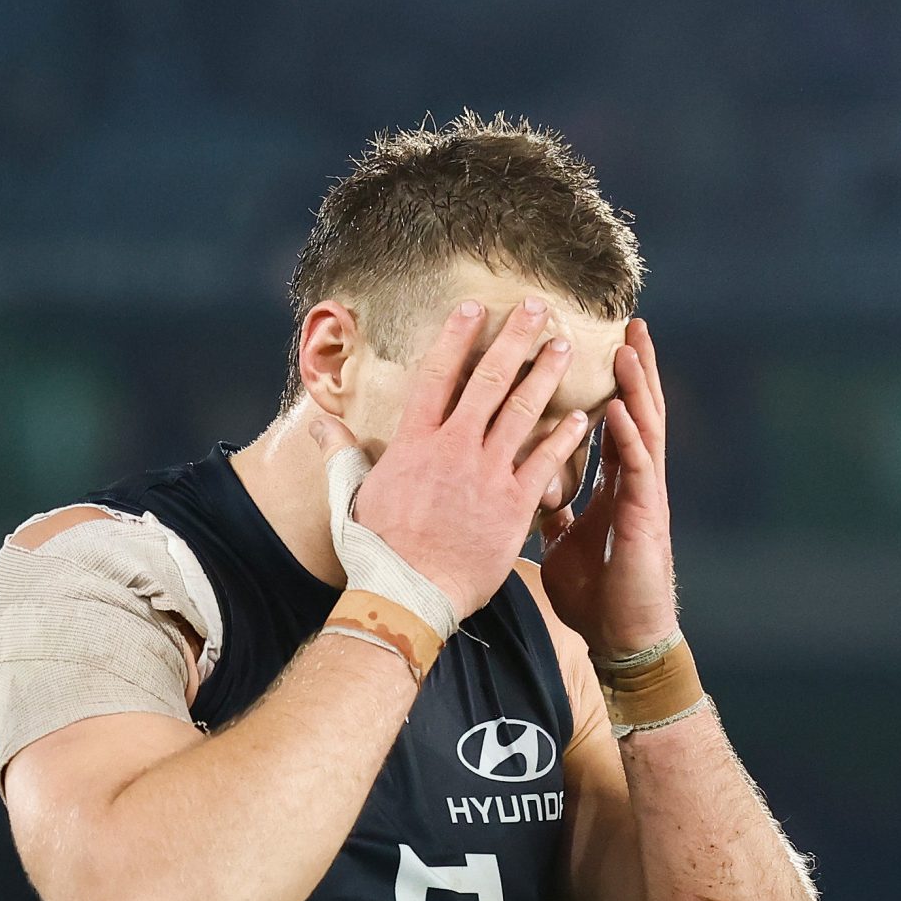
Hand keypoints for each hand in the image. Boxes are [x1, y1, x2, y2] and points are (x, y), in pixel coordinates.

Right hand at [318, 297, 593, 619]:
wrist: (407, 593)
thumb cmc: (376, 549)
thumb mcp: (351, 495)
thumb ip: (340, 453)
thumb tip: (317, 423)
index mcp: (415, 443)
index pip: (437, 375)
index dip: (456, 337)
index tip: (473, 308)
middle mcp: (454, 448)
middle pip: (489, 380)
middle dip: (514, 339)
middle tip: (536, 307)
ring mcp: (487, 474)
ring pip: (523, 411)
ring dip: (546, 375)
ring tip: (565, 347)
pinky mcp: (513, 505)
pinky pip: (545, 462)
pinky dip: (565, 437)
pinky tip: (582, 416)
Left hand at [540, 318, 680, 658]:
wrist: (617, 636)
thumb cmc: (595, 591)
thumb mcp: (562, 541)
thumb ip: (551, 508)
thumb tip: (528, 485)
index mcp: (611, 483)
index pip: (610, 422)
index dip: (606, 385)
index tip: (595, 347)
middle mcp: (631, 481)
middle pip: (635, 411)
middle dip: (633, 368)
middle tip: (626, 324)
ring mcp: (643, 496)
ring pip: (644, 429)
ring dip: (637, 387)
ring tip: (628, 346)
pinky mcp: (645, 517)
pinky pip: (638, 469)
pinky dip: (631, 436)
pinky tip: (622, 409)